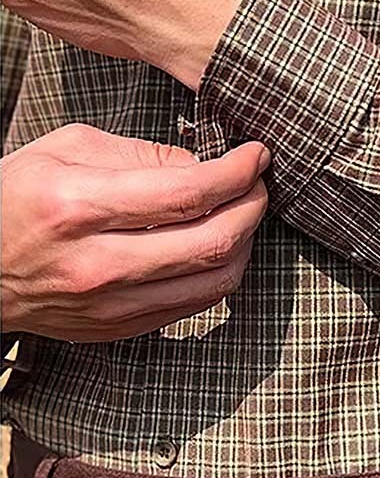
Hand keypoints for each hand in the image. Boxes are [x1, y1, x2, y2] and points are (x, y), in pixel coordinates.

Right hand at [0, 122, 269, 342]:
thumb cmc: (17, 197)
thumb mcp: (69, 149)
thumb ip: (144, 154)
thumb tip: (208, 165)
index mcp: (79, 207)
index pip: (188, 193)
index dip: (238, 171)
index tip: (257, 155)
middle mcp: (97, 264)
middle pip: (214, 242)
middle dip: (254, 205)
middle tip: (258, 181)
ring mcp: (109, 305)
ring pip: (216, 280)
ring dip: (246, 241)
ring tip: (242, 211)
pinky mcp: (118, 328)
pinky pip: (196, 304)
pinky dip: (220, 270)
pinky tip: (216, 243)